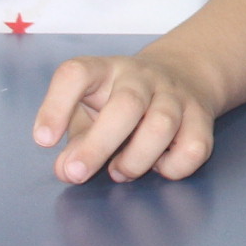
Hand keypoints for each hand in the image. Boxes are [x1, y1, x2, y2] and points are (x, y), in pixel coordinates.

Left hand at [33, 51, 222, 182]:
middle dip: (99, 146)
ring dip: (135, 160)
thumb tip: (68, 169)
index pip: (77, 74)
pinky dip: (173, 167)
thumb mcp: (90, 115)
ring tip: (120, 170)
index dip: (56, 106)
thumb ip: (76, 142)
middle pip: (127, 105)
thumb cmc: (119, 103)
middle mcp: (142, 77)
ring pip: (162, 126)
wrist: (185, 74)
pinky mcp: (202, 116)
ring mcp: (176, 94)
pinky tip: (160, 165)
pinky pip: (194, 148)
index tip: (43, 140)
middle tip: (78, 173)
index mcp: (105, 71)